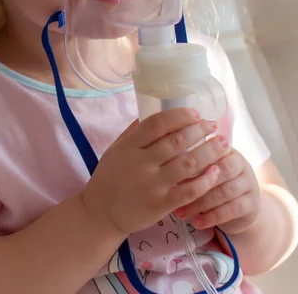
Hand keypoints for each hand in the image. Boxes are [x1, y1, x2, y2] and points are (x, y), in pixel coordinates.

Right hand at [81, 109, 228, 236]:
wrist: (101, 212)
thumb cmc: (110, 176)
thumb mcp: (116, 148)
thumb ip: (135, 131)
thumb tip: (157, 111)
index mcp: (129, 146)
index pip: (158, 123)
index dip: (180, 116)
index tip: (195, 113)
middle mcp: (140, 163)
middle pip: (177, 141)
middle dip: (200, 130)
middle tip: (213, 125)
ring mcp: (151, 185)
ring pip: (188, 164)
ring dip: (209, 151)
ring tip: (222, 144)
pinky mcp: (161, 205)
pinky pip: (189, 191)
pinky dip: (205, 180)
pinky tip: (215, 172)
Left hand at [174, 148, 260, 234]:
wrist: (241, 206)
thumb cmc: (213, 183)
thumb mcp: (202, 170)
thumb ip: (189, 164)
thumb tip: (164, 165)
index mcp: (225, 149)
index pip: (210, 150)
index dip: (191, 160)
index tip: (170, 171)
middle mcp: (241, 163)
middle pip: (220, 170)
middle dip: (196, 184)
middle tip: (174, 195)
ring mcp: (250, 183)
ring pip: (225, 191)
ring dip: (201, 203)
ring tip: (181, 213)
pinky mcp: (253, 204)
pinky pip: (232, 210)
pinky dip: (212, 217)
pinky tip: (197, 223)